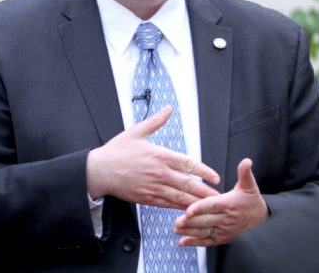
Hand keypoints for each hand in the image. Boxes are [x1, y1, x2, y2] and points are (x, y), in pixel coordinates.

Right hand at [86, 106, 220, 209]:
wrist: (99, 170)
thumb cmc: (116, 152)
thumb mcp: (135, 132)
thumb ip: (155, 121)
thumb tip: (168, 109)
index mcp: (159, 155)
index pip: (188, 164)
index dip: (204, 171)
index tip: (215, 176)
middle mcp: (159, 172)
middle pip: (188, 184)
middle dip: (206, 191)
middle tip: (218, 195)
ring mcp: (153, 187)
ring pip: (180, 197)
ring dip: (196, 202)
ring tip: (209, 205)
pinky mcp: (147, 198)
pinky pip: (168, 204)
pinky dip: (180, 207)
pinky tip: (189, 209)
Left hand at [174, 158, 268, 246]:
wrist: (263, 221)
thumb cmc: (252, 202)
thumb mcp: (250, 186)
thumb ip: (245, 173)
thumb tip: (247, 161)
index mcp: (228, 204)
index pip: (212, 205)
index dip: (200, 208)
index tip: (189, 210)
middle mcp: (225, 219)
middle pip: (205, 220)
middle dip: (191, 221)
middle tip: (177, 221)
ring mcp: (223, 230)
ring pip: (204, 231)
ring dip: (189, 231)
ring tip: (176, 229)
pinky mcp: (221, 238)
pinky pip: (206, 241)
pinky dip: (194, 242)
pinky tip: (182, 242)